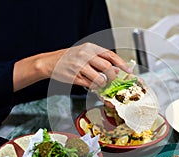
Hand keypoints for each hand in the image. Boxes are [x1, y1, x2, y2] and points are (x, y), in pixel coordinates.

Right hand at [13, 43, 130, 90]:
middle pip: (108, 68)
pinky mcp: (75, 77)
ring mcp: (79, 66)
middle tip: (112, 80)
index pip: (110, 55)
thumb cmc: (70, 58)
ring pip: (100, 79)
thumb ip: (100, 60)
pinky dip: (94, 87)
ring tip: (100, 83)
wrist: (50, 62)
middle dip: (113, 77)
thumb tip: (116, 70)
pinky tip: (92, 85)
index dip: (122, 64)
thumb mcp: (85, 53)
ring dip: (103, 84)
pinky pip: (90, 85)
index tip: (128, 71)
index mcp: (90, 48)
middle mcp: (85, 55)